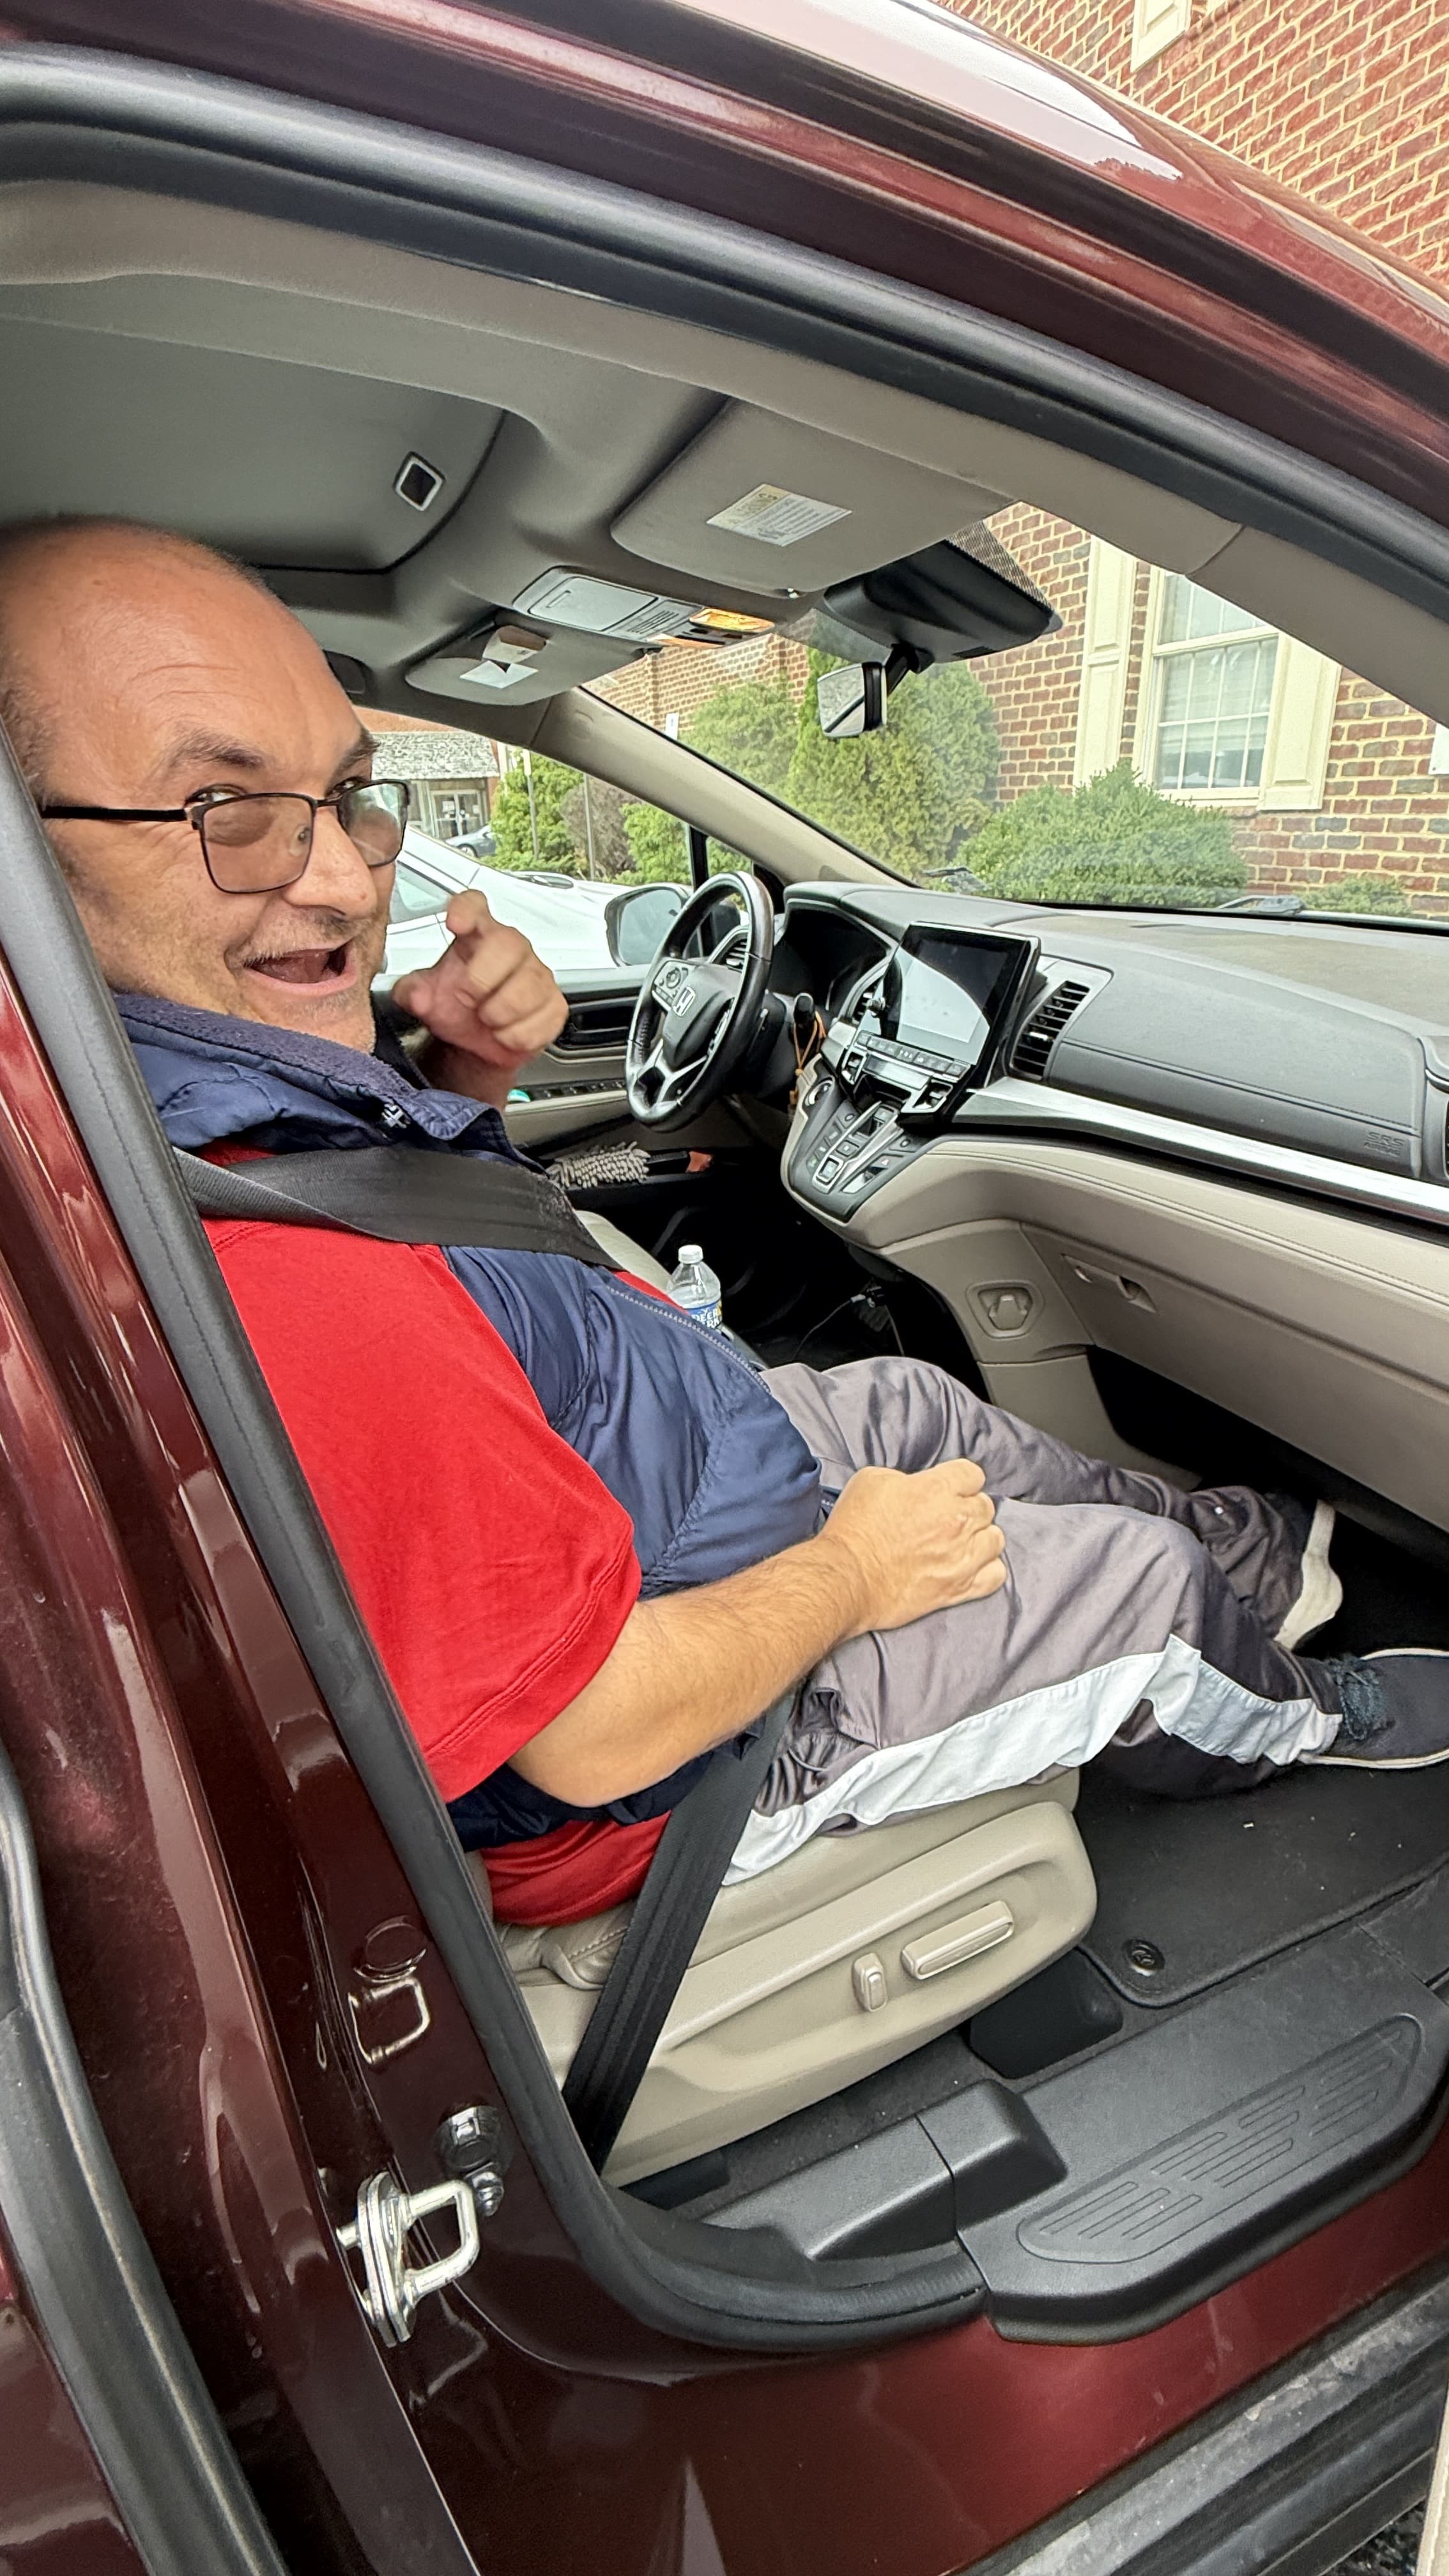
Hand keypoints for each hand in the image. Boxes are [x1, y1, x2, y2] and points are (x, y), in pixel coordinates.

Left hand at [392, 892, 567, 1084]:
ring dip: (499, 1012)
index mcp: (475, 935)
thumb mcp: (424, 998)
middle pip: (508, 944)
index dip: (466, 909)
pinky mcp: (553, 1004)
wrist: (474, 1044)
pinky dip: (517, 1034)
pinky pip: (543, 1018)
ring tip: (486, 1018)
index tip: (455, 923)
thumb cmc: (454, 1009)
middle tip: (467, 998)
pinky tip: (504, 1032)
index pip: (474, 906)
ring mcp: (536, 974)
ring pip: (528, 987)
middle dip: (482, 978)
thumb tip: (415, 994)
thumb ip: (412, 992)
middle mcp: (510, 948)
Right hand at [819, 1460, 1006, 1636]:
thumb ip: (905, 1478)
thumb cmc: (853, 1530)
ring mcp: (962, 1556)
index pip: (972, 1474)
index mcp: (937, 1489)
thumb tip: (917, 1486)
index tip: (950, 1488)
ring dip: (981, 1538)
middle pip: (985, 1506)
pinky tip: (972, 1566)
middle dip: (968, 1508)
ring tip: (962, 1542)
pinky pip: (995, 1576)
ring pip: (995, 1539)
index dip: (959, 1480)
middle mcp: (957, 1521)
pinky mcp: (959, 1588)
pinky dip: (988, 1570)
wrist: (847, 1578)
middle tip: (947, 1518)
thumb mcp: (871, 1481)